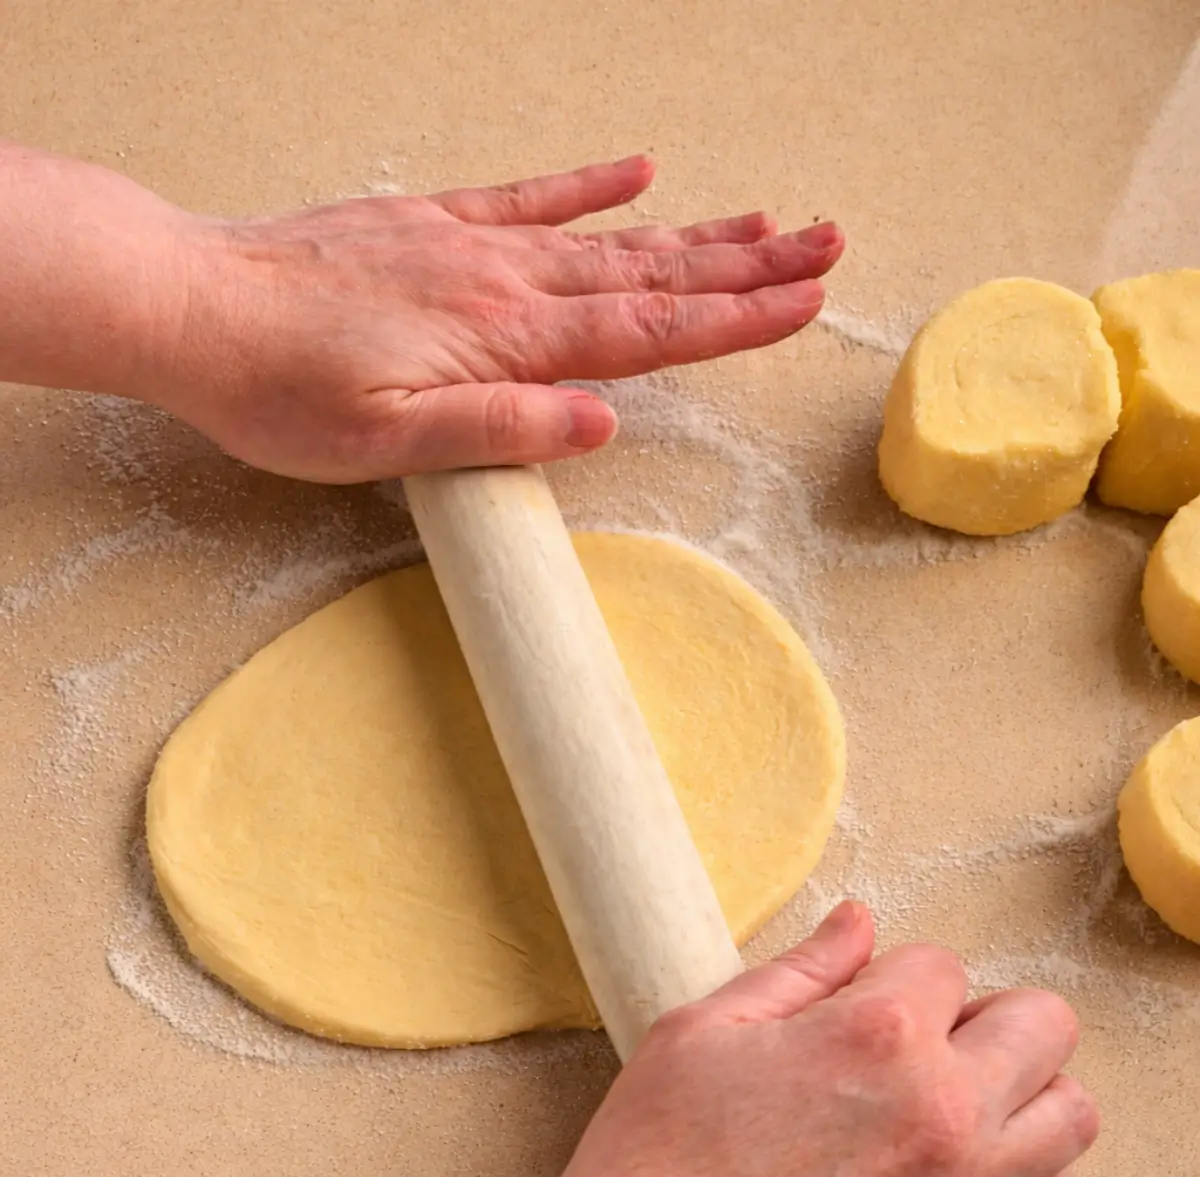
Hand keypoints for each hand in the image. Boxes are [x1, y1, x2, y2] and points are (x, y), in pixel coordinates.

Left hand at [161, 155, 841, 479]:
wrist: (191, 305)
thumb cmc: (278, 392)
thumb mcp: (385, 445)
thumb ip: (498, 430)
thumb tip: (600, 420)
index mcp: (503, 340)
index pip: (644, 334)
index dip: (732, 322)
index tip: (806, 303)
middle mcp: (502, 281)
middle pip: (649, 277)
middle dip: (746, 267)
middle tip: (827, 246)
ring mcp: (467, 245)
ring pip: (606, 238)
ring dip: (692, 232)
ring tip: (766, 221)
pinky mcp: (429, 225)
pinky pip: (528, 198)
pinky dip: (589, 185)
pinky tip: (637, 171)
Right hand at [390, 902, 1097, 1176]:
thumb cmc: (650, 1176)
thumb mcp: (699, 1036)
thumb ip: (795, 973)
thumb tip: (857, 925)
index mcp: (877, 1035)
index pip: (941, 964)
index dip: (894, 981)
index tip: (857, 1014)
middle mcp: (945, 1110)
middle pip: (1042, 1025)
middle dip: (985, 1020)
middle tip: (924, 1050)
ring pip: (1070, 1114)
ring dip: (1025, 1095)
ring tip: (958, 1111)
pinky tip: (967, 1176)